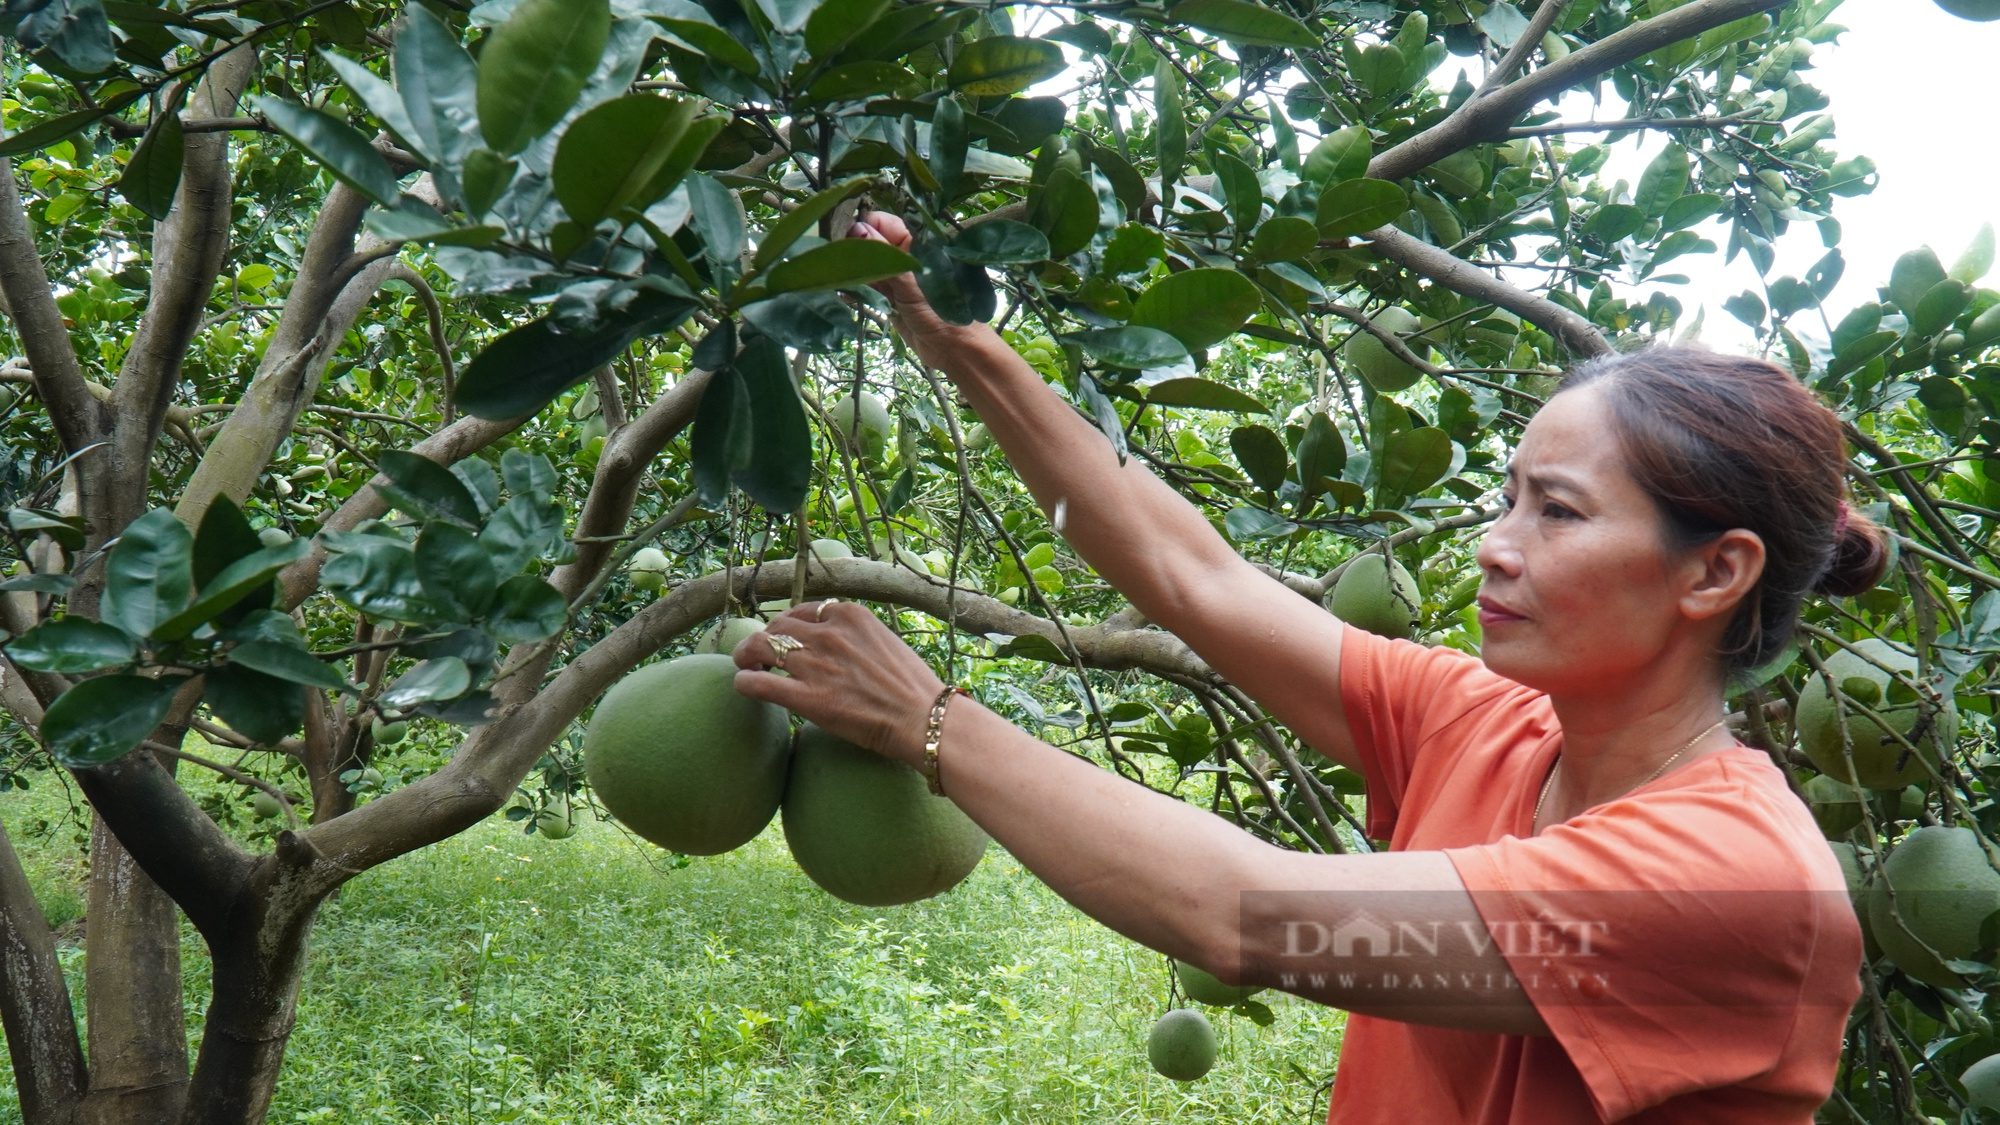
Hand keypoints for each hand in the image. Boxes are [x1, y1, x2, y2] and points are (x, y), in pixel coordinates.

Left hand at [730, 600, 946, 765]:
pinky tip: (745, 687)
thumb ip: (855, 638)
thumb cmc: (912, 687)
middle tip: (760, 656)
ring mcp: (816, 664)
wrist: (924, 718)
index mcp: (850, 615)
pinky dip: (744, 683)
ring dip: (747, 657)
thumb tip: (834, 645)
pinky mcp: (807, 698)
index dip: (788, 627)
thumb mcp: (884, 642)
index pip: (802, 612)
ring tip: (747, 667)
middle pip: (776, 626)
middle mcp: (829, 633)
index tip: (786, 640)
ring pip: (759, 648)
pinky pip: (757, 683)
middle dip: (765, 640)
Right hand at [847, 211, 983, 369]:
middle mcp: (905, 256)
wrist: (954, 351)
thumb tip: (858, 229)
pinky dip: (854, 288)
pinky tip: (843, 292)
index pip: (882, 222)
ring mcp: (896, 277)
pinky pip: (867, 286)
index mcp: (917, 243)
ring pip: (866, 264)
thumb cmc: (942, 315)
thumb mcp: (911, 285)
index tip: (842, 238)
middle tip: (835, 261)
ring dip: (851, 270)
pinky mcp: (889, 297)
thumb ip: (885, 258)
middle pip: (871, 242)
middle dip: (853, 249)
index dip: (862, 226)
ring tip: (836, 277)